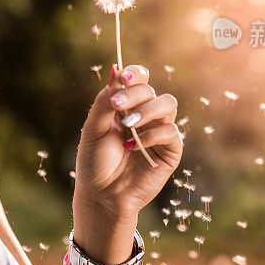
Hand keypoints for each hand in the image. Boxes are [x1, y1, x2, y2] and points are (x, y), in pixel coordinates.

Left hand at [74, 63, 182, 219]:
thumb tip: (115, 69)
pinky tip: (132, 146)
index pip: (139, 79)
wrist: (101, 195)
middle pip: (151, 89)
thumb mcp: (93, 128)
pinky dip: (151, 135)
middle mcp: (145, 116)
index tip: (122, 77)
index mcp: (126, 106)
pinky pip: (170, 131)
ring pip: (168, 103)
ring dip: (147, 109)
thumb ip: (105, 100)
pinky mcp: (170, 151)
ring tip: (128, 124)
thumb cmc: (94, 162)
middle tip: (117, 106)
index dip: (135, 74)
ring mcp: (158, 132)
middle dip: (134, 94)